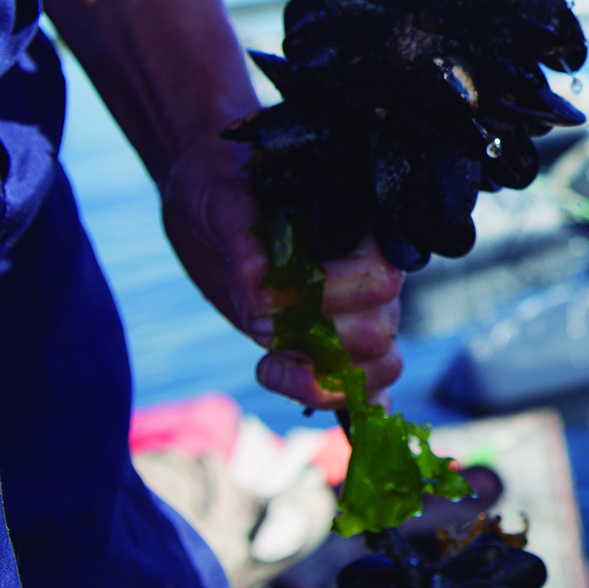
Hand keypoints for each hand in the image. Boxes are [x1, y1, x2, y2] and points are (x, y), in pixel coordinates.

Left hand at [161, 134, 403, 410]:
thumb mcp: (222, 198)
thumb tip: (258, 286)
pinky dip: (345, 406)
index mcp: (360, 233)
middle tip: (259, 331)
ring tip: (269, 365)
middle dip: (320, 347)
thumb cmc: (220, 181)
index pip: (379, 283)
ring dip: (322, 383)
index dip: (324, 303)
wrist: (206, 194)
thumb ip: (244, 238)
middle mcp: (366, 276)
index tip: (260, 305)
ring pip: (378, 369)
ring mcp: (350, 314)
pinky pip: (363, 390)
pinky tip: (311, 400)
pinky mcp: (324, 344)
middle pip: (382, 335)